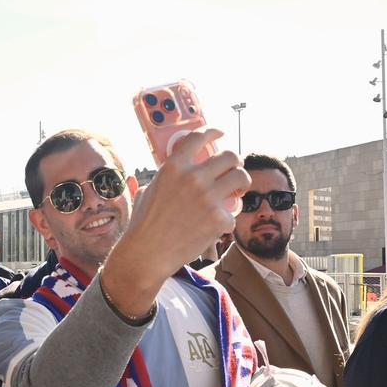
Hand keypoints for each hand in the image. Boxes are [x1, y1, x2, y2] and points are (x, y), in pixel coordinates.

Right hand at [102, 129, 249, 317]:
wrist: (147, 255)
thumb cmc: (144, 225)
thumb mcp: (150, 190)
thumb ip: (169, 176)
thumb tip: (181, 169)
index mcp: (173, 168)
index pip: (198, 138)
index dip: (213, 132)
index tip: (220, 133)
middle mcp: (193, 178)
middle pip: (229, 156)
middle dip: (234, 162)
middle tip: (232, 170)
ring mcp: (208, 198)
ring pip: (241, 177)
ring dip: (241, 183)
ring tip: (236, 191)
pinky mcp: (219, 219)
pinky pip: (234, 211)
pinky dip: (227, 218)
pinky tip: (217, 224)